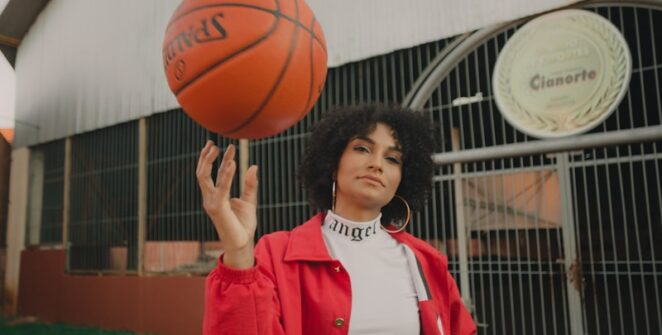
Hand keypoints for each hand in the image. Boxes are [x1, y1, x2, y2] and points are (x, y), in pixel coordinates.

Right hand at [196, 140, 258, 268]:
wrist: (243, 243)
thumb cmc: (243, 225)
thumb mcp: (249, 201)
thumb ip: (250, 184)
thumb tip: (254, 166)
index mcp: (215, 196)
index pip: (212, 174)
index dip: (217, 159)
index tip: (226, 146)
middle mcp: (209, 198)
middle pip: (202, 174)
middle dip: (206, 157)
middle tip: (213, 143)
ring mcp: (211, 203)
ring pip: (205, 178)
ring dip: (212, 162)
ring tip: (220, 148)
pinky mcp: (218, 208)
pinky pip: (221, 188)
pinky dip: (226, 175)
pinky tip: (231, 163)